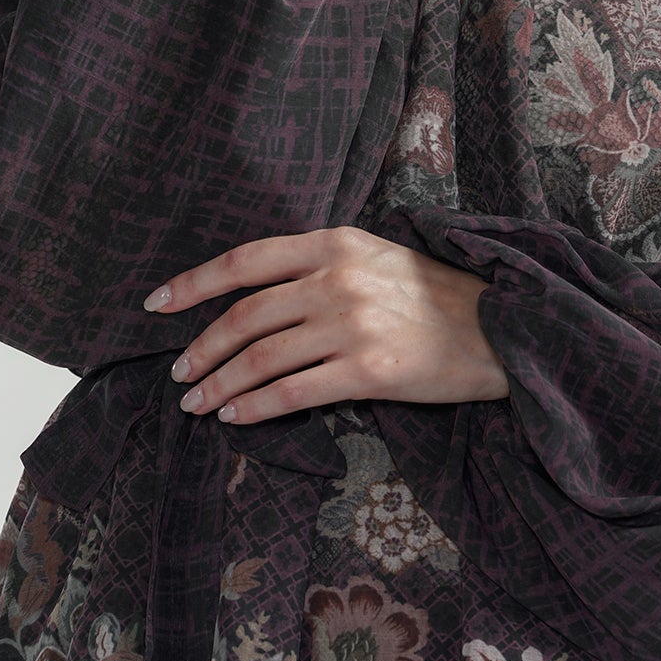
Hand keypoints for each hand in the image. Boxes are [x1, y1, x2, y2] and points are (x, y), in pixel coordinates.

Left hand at [142, 224, 508, 425]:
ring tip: (198, 403)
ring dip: (219, 385)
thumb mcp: (377, 256)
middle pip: (245, 315)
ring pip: (260, 358)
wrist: (502, 329)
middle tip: (179, 372)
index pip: (246, 261)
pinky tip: (236, 417)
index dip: (194, 283)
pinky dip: (255, 408)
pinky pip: (293, 393)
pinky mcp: (368, 372)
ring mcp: (352, 326)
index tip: (158, 303)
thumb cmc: (437, 296)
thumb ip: (321, 264)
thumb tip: (257, 293)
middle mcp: (338, 280)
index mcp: (336, 243)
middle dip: (201, 347)